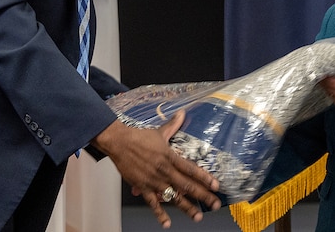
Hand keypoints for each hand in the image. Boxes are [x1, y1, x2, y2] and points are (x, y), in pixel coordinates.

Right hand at [91, 110, 220, 228]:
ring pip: (173, 197)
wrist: (119, 142)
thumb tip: (182, 114)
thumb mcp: (159, 132)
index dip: (205, 178)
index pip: (191, 169)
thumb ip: (173, 125)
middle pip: (187, 185)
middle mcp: (164, 170)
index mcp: (169, 156)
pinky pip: (152, 203)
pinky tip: (167, 223)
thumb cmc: (138, 138)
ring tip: (197, 216)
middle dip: (203, 195)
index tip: (215, 185)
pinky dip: (159, 214)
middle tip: (215, 203)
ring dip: (186, 207)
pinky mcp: (142, 187)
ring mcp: (153, 180)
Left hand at [321, 73, 334, 121]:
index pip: (330, 80)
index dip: (325, 73)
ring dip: (326, 84)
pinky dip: (331, 90)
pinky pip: (332, 96)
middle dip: (324, 77)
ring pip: (327, 91)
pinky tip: (334, 85)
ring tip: (327, 76)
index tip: (323, 66)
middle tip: (323, 69)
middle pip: (326, 85)